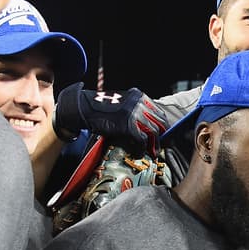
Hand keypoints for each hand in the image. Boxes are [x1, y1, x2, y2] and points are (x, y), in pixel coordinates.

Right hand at [53, 84, 167, 155]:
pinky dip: (141, 149)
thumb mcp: (123, 105)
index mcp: (139, 96)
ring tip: (150, 152)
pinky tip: (138, 153)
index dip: (163, 126)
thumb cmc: (102, 109)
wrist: (85, 108)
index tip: (163, 135)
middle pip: (159, 122)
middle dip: (161, 137)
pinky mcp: (128, 125)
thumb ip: (137, 111)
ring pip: (153, 132)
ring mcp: (134, 114)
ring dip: (153, 145)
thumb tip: (150, 127)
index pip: (159, 112)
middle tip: (159, 146)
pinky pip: (142, 140)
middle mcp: (139, 103)